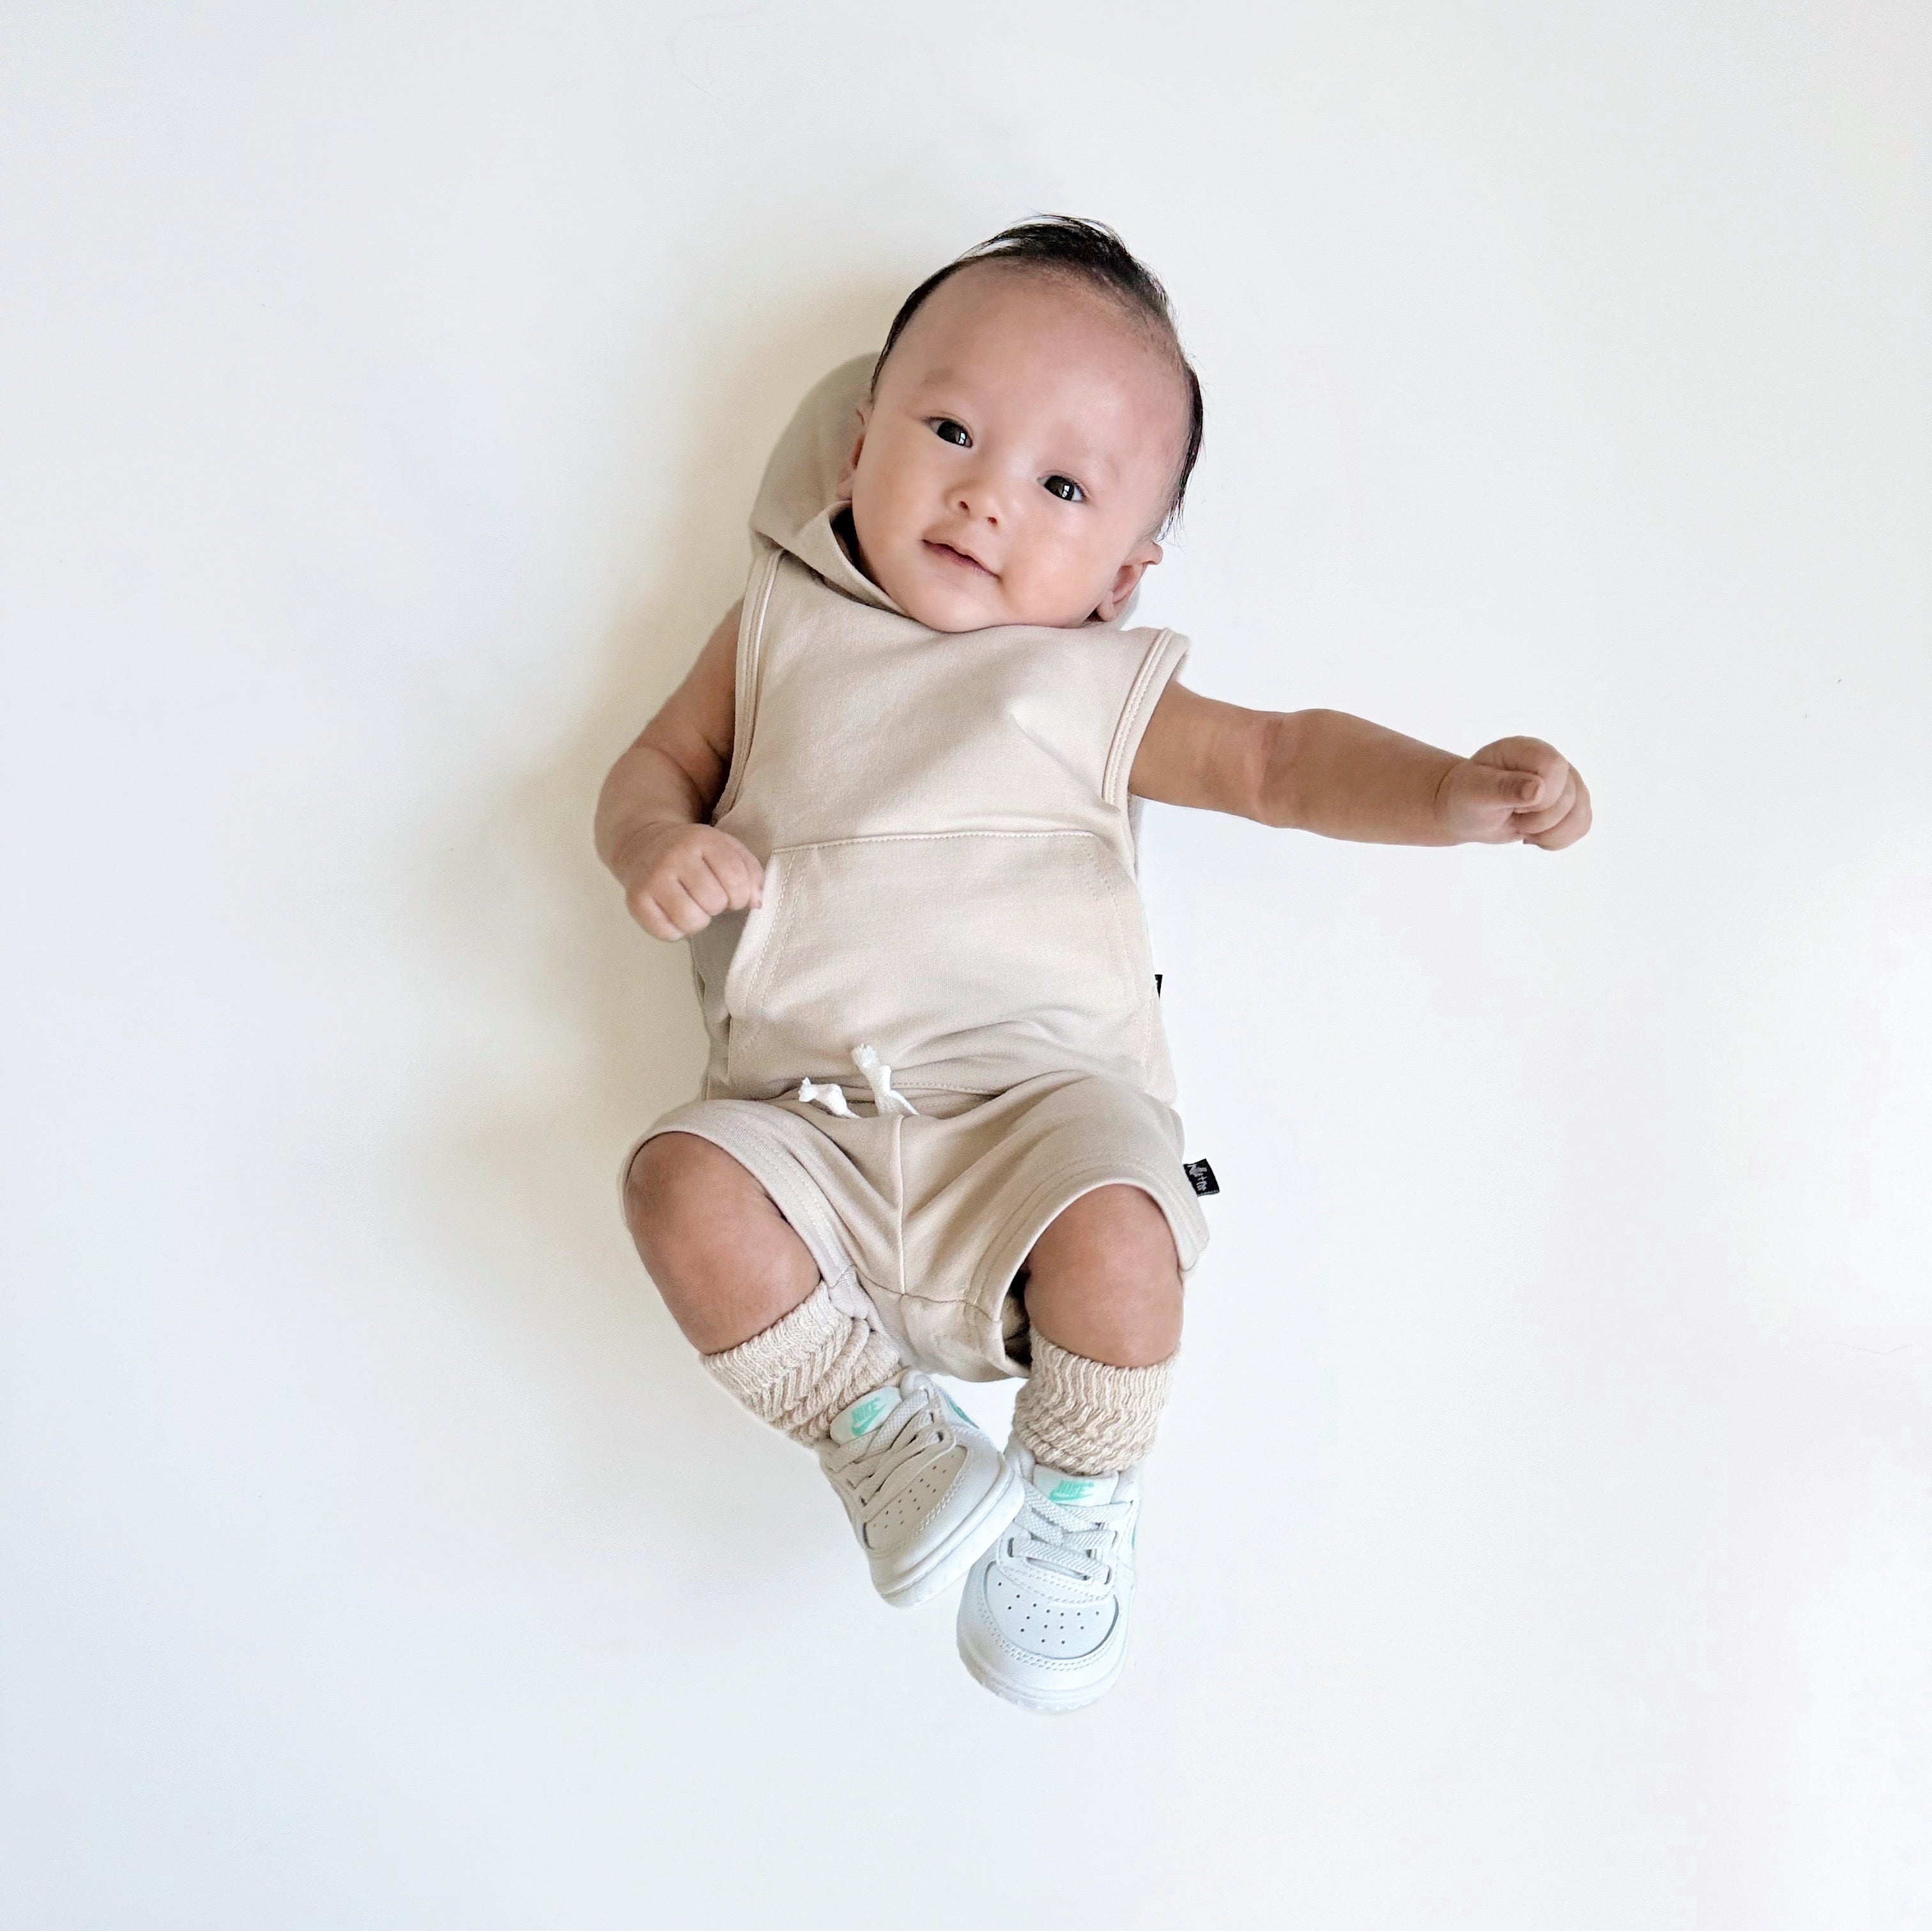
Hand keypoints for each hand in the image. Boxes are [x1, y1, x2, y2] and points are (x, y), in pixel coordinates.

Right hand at [615, 823, 764, 938]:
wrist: (645, 845)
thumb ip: (750, 871)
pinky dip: (676, 930)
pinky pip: (667, 932)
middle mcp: (674, 856)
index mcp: (701, 839)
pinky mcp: (636, 900)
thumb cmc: (694, 853)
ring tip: (694, 906)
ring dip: (699, 921)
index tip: (735, 895)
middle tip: (709, 897)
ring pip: (691, 920)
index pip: (735, 877)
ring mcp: (652, 878)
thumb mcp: (726, 848)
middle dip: (719, 905)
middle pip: (714, 901)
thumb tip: (756, 902)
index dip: (742, 895)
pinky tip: (674, 913)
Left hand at [1438, 736, 1592, 848]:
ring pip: (1580, 814)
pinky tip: (1534, 834)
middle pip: (1569, 797)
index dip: (1538, 797)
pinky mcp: (1571, 803)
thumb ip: (1505, 788)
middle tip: (1511, 813)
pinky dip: (1557, 840)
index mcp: (1526, 749)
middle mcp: (1552, 761)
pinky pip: (1581, 826)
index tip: (1511, 803)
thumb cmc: (1467, 797)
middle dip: (1537, 820)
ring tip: (1522, 825)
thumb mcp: (1476, 792)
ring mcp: (1566, 782)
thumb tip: (1539, 789)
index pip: (1555, 768)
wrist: (1467, 812)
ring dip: (1547, 833)